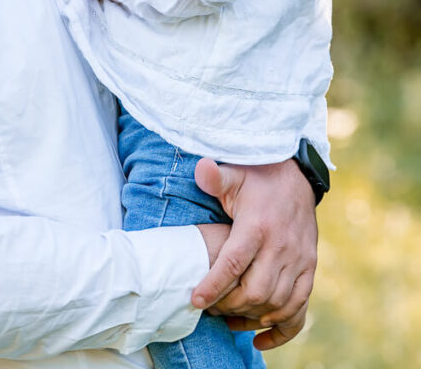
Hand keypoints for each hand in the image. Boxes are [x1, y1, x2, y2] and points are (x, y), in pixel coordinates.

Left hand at [190, 157, 316, 350]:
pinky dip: (282, 328)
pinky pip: (300, 307)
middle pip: (255, 291)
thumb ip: (215, 177)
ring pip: (277, 303)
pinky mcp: (309, 267)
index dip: (213, 286)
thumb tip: (200, 169)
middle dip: (230, 306)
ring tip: (229, 319)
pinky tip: (261, 337)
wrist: (296, 176)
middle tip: (211, 309)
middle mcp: (281, 246)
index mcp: (257, 225)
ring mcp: (299, 259)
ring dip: (252, 317)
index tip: (195, 300)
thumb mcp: (234, 174)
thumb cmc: (256, 177)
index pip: (233, 264)